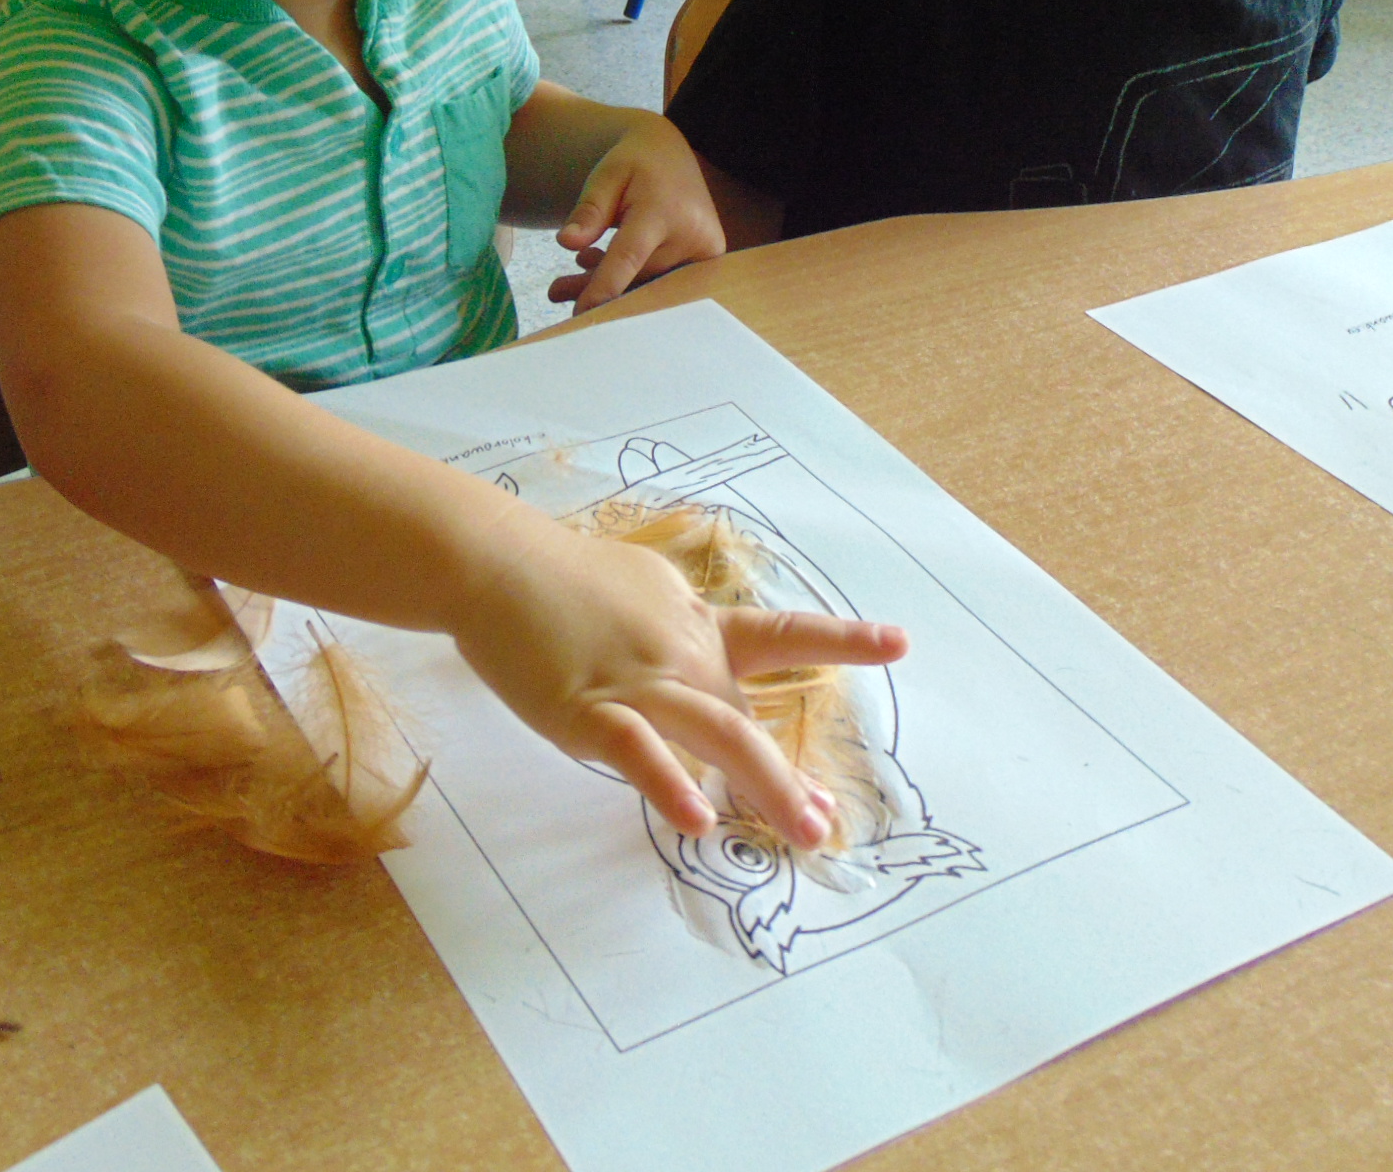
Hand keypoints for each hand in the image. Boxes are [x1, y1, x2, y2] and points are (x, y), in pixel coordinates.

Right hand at [449, 512, 907, 844]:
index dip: (842, 638)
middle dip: (790, 779)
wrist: (493, 560)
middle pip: (749, 720)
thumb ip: (675, 632)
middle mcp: (682, 653)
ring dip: (766, 788)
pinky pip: (639, 751)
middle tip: (824, 824)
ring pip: (719, 736)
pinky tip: (695, 820)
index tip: (899, 644)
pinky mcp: (588, 708)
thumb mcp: (637, 590)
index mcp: (696, 624)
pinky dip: (669, 784)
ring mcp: (638, 681)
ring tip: (802, 832)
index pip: (780, 634)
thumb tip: (700, 667)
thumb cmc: (558, 576)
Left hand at [548, 115, 725, 311]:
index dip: (604, 287)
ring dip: (609, 286)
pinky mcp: (708, 258)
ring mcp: (705, 248)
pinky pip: (663, 277)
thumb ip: (589, 210)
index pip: (630, 257)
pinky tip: (599, 266)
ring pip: (648, 281)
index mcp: (663, 210)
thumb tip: (566, 243)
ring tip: (565, 284)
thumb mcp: (606, 176)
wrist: (672, 151)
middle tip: (555, 292)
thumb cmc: (635, 162)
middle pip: (636, 275)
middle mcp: (692, 234)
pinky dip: (631, 277)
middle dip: (595, 287)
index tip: (582, 313)